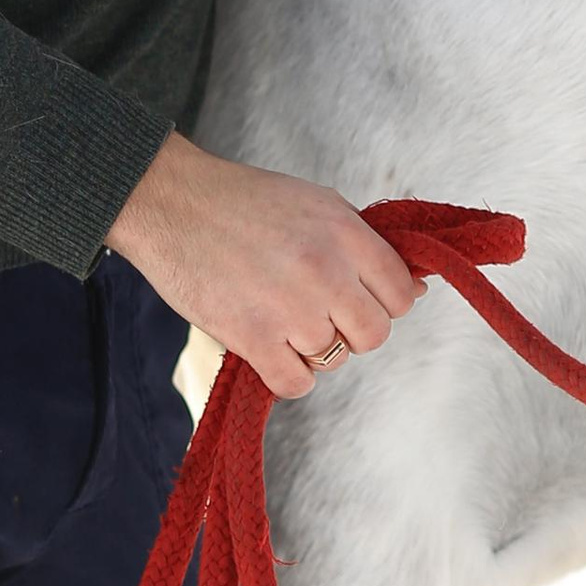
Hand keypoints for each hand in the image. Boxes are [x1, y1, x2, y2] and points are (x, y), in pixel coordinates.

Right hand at [108, 132, 421, 399]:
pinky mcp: (252, 337)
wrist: (173, 203)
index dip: (383, 302)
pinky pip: (296, 384)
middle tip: (320, 313)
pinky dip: (286, 374)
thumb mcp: (317, 204)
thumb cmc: (242, 201)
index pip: (401, 295)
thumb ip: (365, 244)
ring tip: (280, 317)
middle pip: (374, 335)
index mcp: (345, 232)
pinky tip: (269, 346)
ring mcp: (290, 308)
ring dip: (311, 348)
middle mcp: (325, 271)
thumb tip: (413, 289)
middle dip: (352, 330)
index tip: (358, 297)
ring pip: (334, 360)